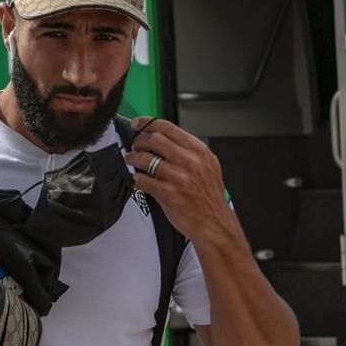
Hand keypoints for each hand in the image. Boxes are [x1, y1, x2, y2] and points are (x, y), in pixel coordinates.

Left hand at [125, 116, 238, 245]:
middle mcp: (189, 161)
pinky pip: (142, 180)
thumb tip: (164, 138)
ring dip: (132, 158)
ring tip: (131, 160)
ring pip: (144, 159)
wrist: (214, 223)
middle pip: (154, 139)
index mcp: (199, 151)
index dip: (147, 123)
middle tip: (135, 147)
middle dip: (139, 141)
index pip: (168, 127)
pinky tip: (136, 179)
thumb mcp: (208, 165)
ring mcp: (178, 177)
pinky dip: (135, 178)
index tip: (137, 123)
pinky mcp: (167, 194)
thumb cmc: (209, 196)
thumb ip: (189, 151)